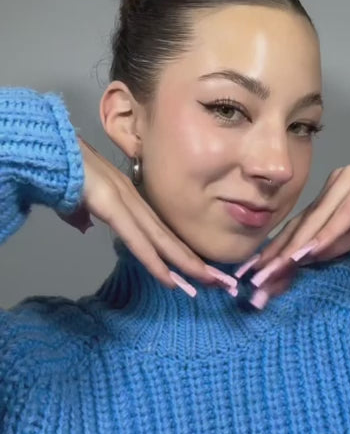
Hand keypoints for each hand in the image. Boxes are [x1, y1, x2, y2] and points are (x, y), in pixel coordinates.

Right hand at [55, 135, 236, 296]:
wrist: (46, 150)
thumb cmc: (59, 171)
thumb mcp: (73, 199)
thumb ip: (80, 214)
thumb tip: (84, 226)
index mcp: (126, 196)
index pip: (159, 229)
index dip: (179, 250)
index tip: (198, 270)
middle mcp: (132, 198)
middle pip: (169, 235)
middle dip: (195, 260)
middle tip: (220, 282)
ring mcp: (124, 200)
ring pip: (161, 240)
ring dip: (184, 264)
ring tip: (207, 283)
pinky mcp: (111, 205)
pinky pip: (137, 240)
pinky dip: (155, 261)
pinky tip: (170, 279)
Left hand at [243, 152, 349, 308]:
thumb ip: (336, 243)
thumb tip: (306, 258)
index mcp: (331, 194)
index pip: (299, 227)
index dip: (276, 251)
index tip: (257, 275)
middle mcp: (336, 182)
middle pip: (302, 223)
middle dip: (278, 252)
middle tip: (257, 278)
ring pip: (318, 217)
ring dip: (298, 245)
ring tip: (277, 267)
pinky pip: (346, 211)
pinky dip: (329, 232)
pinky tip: (313, 250)